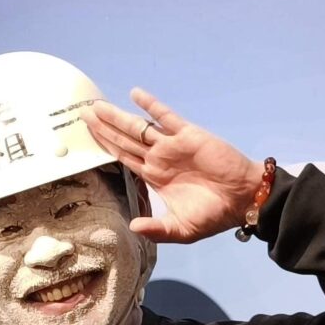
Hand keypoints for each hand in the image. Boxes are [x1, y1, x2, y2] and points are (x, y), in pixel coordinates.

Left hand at [84, 88, 266, 244]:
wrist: (243, 199)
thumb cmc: (213, 215)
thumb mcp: (181, 230)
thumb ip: (156, 229)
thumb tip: (132, 227)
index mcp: (155, 177)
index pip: (123, 158)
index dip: (104, 147)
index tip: (86, 138)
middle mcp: (159, 158)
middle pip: (124, 139)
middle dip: (103, 127)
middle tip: (81, 114)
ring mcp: (172, 145)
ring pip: (138, 128)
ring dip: (117, 116)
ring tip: (97, 106)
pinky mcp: (188, 136)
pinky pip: (166, 117)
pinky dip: (151, 105)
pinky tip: (135, 94)